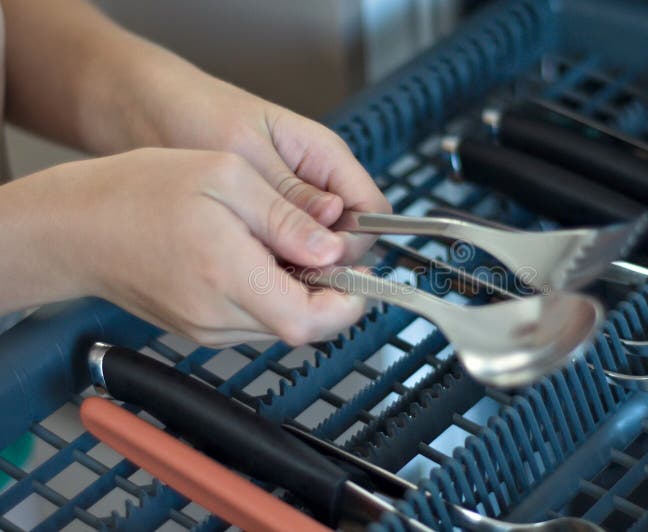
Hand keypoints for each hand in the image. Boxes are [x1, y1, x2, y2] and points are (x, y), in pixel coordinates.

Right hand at [1, 148, 365, 346]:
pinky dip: (272, 292)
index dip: (349, 303)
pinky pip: (255, 318)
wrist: (74, 228)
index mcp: (228, 273)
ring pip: (281, 322)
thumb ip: (285, 217)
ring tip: (282, 244)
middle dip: (330, 291)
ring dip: (300, 290)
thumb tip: (333, 251)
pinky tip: (256, 257)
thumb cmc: (139, 192)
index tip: (362, 275)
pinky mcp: (200, 328)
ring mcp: (208, 329)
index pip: (311, 319)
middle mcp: (219, 315)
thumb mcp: (224, 176)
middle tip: (324, 247)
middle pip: (303, 325)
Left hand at [139, 73, 390, 263]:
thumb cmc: (194, 113)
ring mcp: (293, 203)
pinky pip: (288, 253)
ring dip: (296, 267)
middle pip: (350, 238)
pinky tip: (246, 266)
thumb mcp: (243, 152)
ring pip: (319, 251)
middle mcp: (316, 182)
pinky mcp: (268, 220)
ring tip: (258, 268)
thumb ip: (289, 195)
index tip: (324, 264)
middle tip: (283, 272)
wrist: (145, 111)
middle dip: (325, 261)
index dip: (356, 244)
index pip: (372, 211)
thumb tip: (331, 236)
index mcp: (324, 155)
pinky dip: (273, 265)